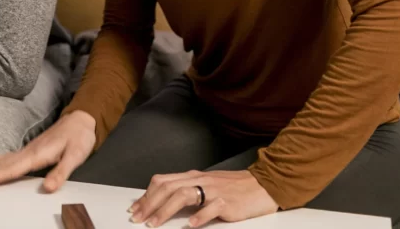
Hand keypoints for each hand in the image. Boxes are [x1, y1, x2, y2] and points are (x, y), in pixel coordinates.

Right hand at [0, 110, 95, 191]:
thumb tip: (48, 188)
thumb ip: (60, 172)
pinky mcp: (29, 150)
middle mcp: (28, 152)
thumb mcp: (75, 156)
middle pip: (0, 165)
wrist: (81, 120)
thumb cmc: (79, 138)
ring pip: (1, 160)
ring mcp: (27, 150)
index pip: (10, 169)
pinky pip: (7, 156)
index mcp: (37, 155)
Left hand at [129, 169, 277, 226]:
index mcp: (193, 176)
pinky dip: (198, 217)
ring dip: (165, 211)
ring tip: (155, 224)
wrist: (263, 185)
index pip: (162, 181)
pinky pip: (210, 208)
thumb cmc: (234, 188)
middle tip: (138, 219)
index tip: (135, 209)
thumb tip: (164, 202)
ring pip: (183, 195)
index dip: (146, 195)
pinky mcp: (227, 202)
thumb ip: (188, 190)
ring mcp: (214, 190)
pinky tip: (189, 226)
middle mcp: (200, 180)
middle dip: (149, 204)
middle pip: (167, 188)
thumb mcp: (207, 185)